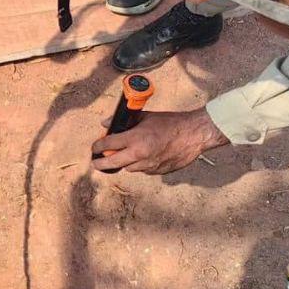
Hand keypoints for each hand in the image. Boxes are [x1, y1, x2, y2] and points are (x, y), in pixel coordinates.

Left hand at [90, 108, 227, 174]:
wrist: (194, 135)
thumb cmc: (171, 123)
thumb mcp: (146, 117)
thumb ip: (124, 120)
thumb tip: (105, 123)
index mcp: (135, 138)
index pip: (108, 144)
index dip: (98, 147)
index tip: (94, 148)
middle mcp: (139, 154)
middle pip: (112, 163)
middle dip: (101, 163)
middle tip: (95, 163)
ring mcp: (149, 165)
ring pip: (128, 168)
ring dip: (125, 162)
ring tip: (129, 153)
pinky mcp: (157, 172)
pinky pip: (143, 170)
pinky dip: (141, 165)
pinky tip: (147, 155)